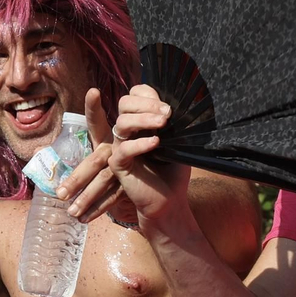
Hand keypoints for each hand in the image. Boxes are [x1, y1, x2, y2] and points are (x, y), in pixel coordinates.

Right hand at [59, 86, 188, 224]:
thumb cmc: (173, 170)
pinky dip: (140, 143)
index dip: (148, 95)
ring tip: (163, 123)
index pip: (134, 95)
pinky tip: (156, 143)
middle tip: (167, 113)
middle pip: (124, 103)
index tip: (168, 105)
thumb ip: (170, 122)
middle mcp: (127, 131)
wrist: (170, 201)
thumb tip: (175, 101)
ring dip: (143, 119)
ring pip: (122, 123)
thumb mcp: (177, 140)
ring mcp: (120, 147)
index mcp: (139, 122)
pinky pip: (124, 149)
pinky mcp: (118, 165)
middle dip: (146, 103)